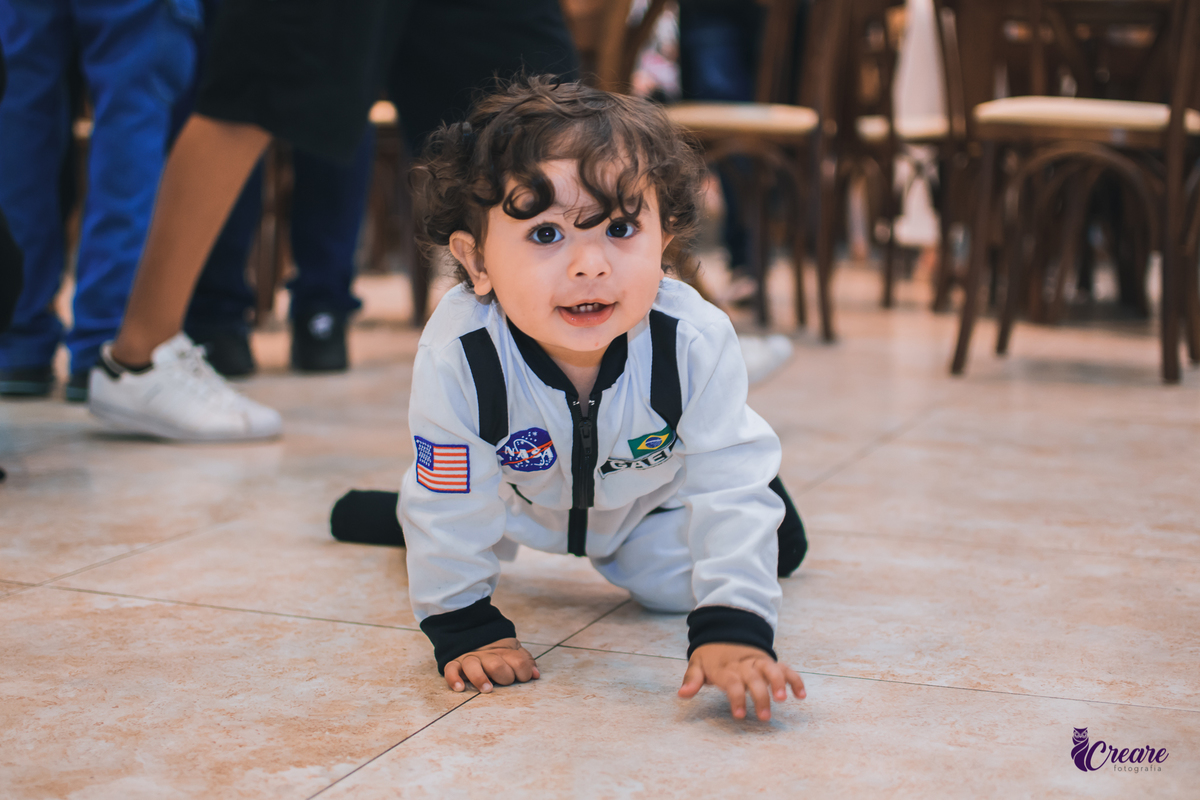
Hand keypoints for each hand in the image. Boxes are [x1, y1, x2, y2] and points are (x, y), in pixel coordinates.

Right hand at [444, 638, 539, 693]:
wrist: (472, 632)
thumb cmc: (498, 651)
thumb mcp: (514, 651)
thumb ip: (526, 661)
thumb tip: (536, 675)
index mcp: (504, 652)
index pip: (518, 661)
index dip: (524, 671)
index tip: (523, 678)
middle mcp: (487, 655)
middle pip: (496, 665)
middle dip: (504, 676)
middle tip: (504, 682)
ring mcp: (470, 659)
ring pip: (474, 666)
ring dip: (480, 678)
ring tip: (487, 688)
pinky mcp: (455, 663)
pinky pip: (451, 669)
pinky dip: (454, 678)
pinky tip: (460, 688)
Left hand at [678, 643, 805, 720]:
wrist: (725, 629)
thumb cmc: (710, 655)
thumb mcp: (697, 664)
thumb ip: (691, 680)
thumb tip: (682, 695)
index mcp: (725, 667)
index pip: (732, 683)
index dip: (736, 698)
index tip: (739, 715)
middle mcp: (744, 664)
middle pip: (754, 679)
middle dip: (760, 697)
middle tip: (764, 716)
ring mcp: (758, 662)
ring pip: (771, 670)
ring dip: (779, 683)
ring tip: (783, 699)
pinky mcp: (769, 661)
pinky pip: (785, 668)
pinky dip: (794, 679)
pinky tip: (801, 695)